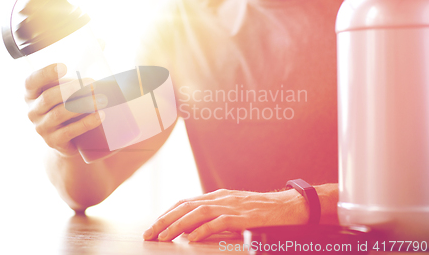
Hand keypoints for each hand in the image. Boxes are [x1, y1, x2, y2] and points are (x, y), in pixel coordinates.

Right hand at [24, 63, 104, 156]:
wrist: (66, 139)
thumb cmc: (67, 103)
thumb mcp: (69, 84)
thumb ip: (82, 63)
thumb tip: (100, 41)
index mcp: (31, 93)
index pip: (31, 81)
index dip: (45, 73)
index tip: (64, 66)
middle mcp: (32, 110)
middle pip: (48, 98)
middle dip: (71, 89)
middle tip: (93, 81)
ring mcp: (41, 128)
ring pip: (59, 114)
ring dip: (81, 105)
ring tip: (102, 98)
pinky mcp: (54, 142)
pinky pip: (70, 132)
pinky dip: (86, 123)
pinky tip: (100, 116)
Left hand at [143, 188, 307, 241]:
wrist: (286, 206)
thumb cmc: (260, 209)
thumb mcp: (233, 207)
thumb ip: (214, 214)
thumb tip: (193, 228)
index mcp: (217, 196)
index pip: (185, 202)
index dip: (168, 213)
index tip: (155, 224)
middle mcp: (220, 198)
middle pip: (185, 206)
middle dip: (164, 219)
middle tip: (149, 233)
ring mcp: (230, 206)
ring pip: (196, 213)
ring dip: (177, 225)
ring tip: (163, 237)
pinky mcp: (240, 217)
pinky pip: (217, 223)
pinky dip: (202, 230)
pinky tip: (191, 239)